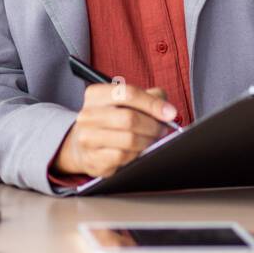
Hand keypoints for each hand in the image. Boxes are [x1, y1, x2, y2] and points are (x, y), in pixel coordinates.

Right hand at [51, 83, 176, 177]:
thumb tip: (167, 109)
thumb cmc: (111, 120)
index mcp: (95, 94)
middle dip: (153, 125)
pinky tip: (138, 150)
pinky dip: (136, 154)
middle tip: (162, 130)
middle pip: (129, 118)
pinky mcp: (92, 159)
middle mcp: (87, 114)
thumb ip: (148, 97)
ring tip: (152, 140)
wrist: (83, 145)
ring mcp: (87, 138)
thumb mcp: (125, 102)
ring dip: (147, 141)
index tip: (170, 112)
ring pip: (128, 139)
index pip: (128, 93)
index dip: (153, 103)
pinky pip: (123, 157)